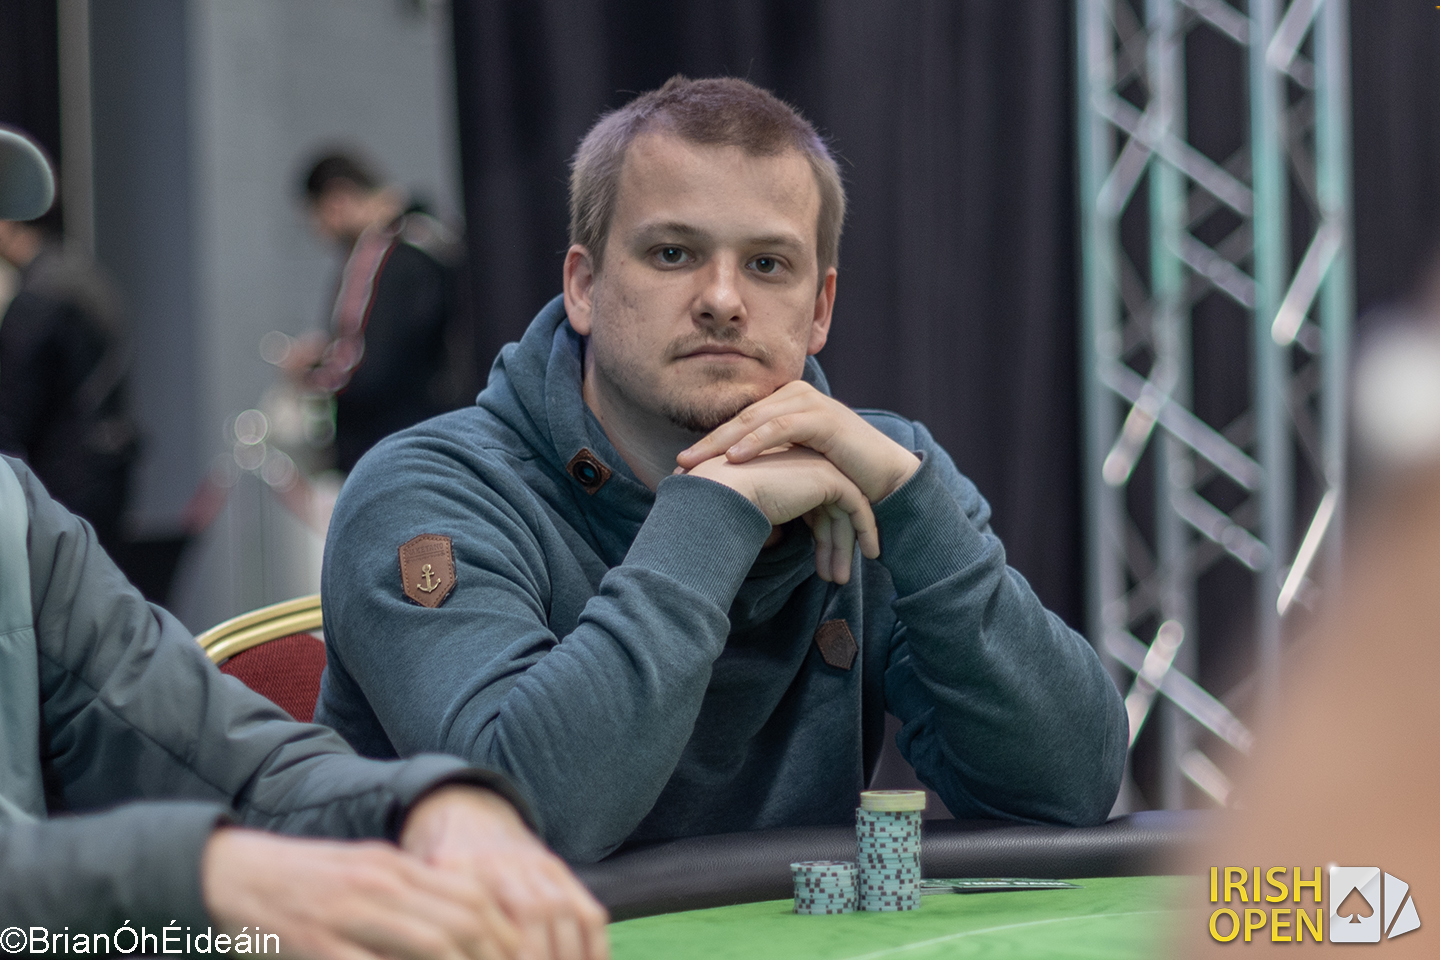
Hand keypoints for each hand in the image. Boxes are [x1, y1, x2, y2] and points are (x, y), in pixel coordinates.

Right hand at [202, 827, 519, 959]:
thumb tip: (463, 922)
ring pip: (429, 946)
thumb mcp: (364, 876)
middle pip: (460, 922)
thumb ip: (410, 896)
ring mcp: (348, 914)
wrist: (229, 873)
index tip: (522, 956)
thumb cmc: (303, 882)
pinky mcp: (317, 943)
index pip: (471, 896)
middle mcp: (380, 885)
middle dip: (494, 956)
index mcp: (394, 867)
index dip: (504, 932)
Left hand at [401, 787, 609, 959]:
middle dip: (539, 959)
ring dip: (568, 958)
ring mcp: (534, 864)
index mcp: (455, 867)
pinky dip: (594, 948)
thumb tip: (425, 955)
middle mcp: (499, 863)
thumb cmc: (430, 870)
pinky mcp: (557, 869)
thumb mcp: (415, 891)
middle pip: (531, 917)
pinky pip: (588, 911)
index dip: (495, 956)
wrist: (460, 811)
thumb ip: (424, 930)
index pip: (481, 924)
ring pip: (563, 914)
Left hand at [676, 381, 920, 502]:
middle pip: (740, 419)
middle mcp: (793, 397)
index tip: (681, 469)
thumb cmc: (841, 478)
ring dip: (722, 442)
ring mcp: (809, 404)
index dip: (708, 445)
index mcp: (783, 406)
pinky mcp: (823, 418)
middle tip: (678, 466)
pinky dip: (756, 441)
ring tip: (696, 463)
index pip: (737, 423)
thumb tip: (727, 489)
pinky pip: (782, 427)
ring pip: (755, 420)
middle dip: (707, 444)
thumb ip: (768, 467)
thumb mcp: (796, 470)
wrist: (886, 481)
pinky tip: (735, 457)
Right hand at [685, 446, 879, 582]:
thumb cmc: (726, 505)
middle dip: (834, 547)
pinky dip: (865, 529)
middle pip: (830, 511)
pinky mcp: (831, 477)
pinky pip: (858, 506)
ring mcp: (819, 468)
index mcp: (786, 471)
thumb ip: (771, 521)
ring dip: (845, 546)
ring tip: (840, 579)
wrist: (725, 492)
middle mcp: (804, 465)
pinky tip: (869, 553)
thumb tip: (775, 540)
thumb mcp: (754, 513)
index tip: (819, 570)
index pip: (813, 507)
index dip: (819, 539)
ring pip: (845, 511)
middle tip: (835, 578)